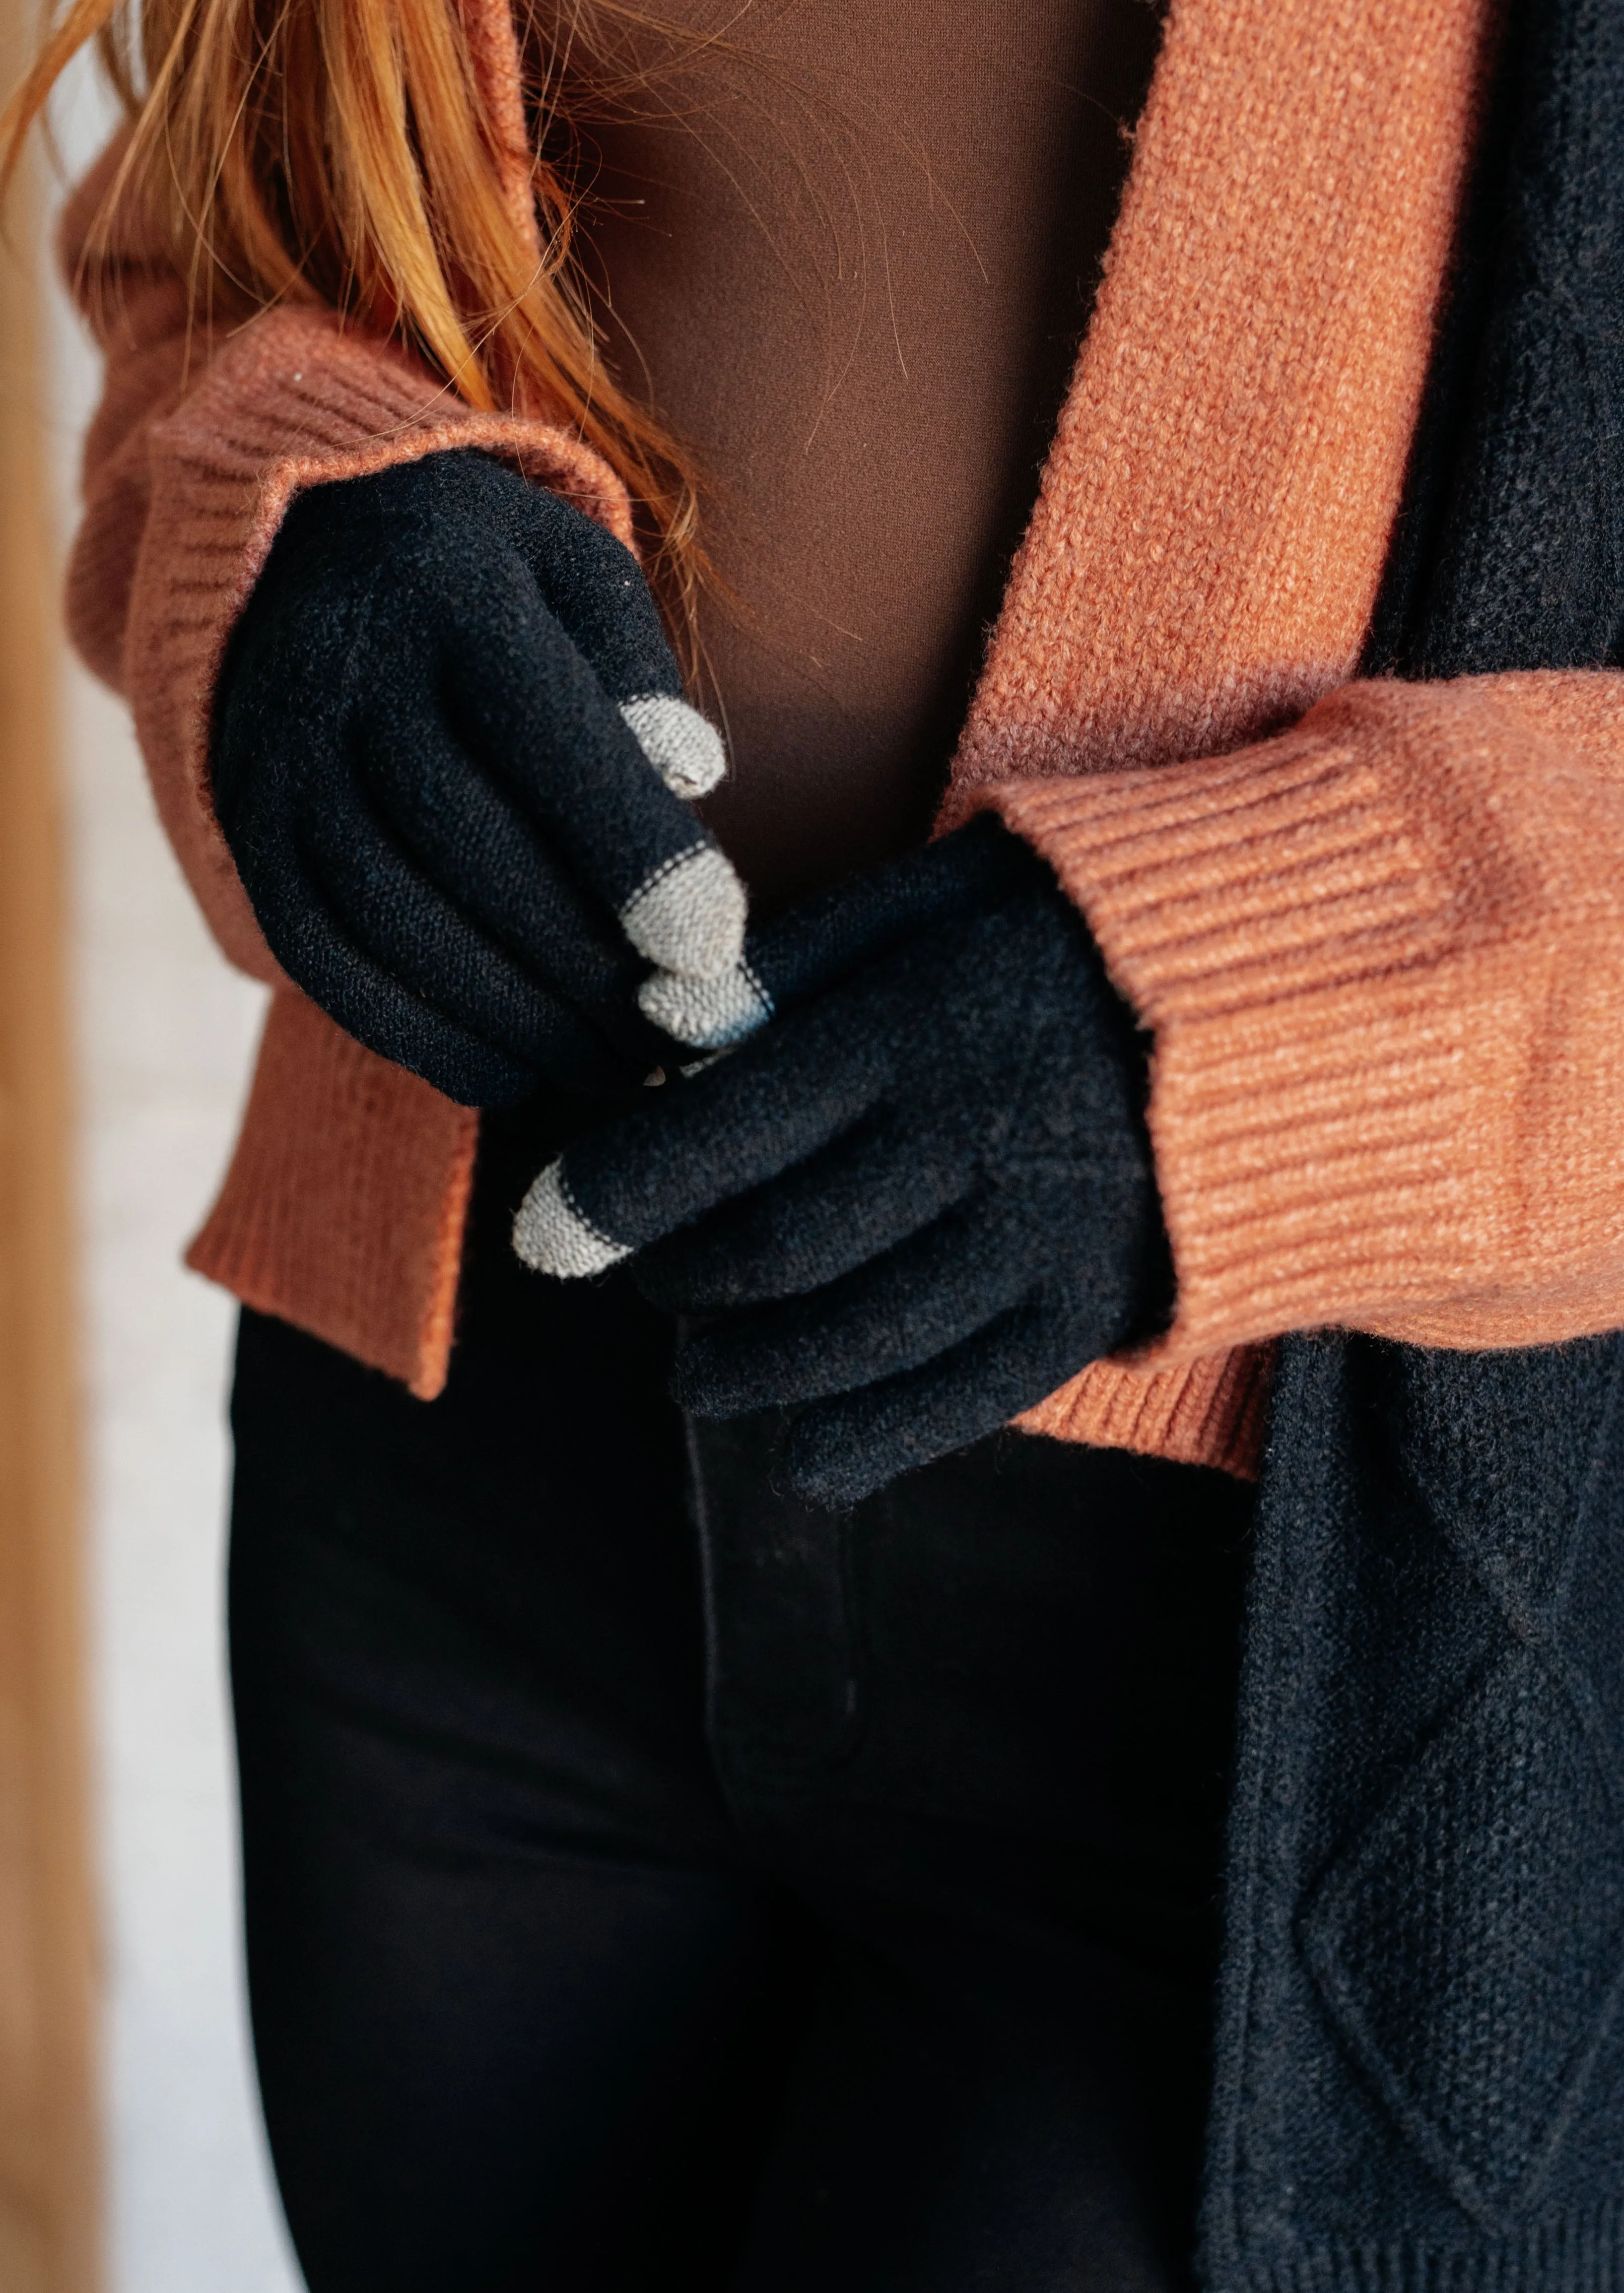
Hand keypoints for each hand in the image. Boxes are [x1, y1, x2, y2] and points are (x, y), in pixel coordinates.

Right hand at [212, 449, 748, 1105]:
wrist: (301, 549)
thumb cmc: (491, 581)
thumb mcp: (578, 577)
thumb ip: (640, 676)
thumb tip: (692, 780)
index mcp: (456, 594)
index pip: (552, 741)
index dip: (634, 857)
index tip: (712, 954)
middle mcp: (351, 676)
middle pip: (475, 854)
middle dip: (586, 972)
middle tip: (676, 1046)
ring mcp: (281, 760)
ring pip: (398, 923)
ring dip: (514, 1022)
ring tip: (611, 1073)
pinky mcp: (247, 832)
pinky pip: (324, 959)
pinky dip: (419, 1035)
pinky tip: (508, 1073)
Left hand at [512, 818, 1172, 1501]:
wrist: (1285, 1000)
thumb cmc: (1076, 929)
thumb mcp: (942, 889)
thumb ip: (803, 956)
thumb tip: (669, 1031)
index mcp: (919, 1028)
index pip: (726, 1137)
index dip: (615, 1196)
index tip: (544, 1231)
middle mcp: (972, 1144)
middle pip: (774, 1255)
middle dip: (676, 1281)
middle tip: (639, 1279)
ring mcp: (1038, 1240)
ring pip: (849, 1346)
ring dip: (744, 1374)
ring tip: (697, 1367)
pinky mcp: (1090, 1312)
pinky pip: (952, 1408)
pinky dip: (856, 1441)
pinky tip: (797, 1443)